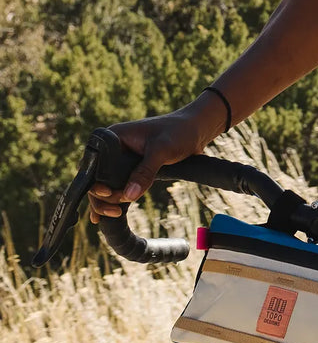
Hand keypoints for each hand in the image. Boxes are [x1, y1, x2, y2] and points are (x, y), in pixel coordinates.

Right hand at [86, 107, 209, 222]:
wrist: (198, 128)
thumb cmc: (180, 131)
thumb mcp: (162, 150)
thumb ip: (145, 171)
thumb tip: (128, 196)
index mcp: (114, 137)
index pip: (93, 163)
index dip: (95, 182)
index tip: (108, 195)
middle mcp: (115, 148)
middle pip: (97, 177)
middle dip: (103, 196)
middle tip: (117, 209)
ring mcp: (124, 159)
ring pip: (107, 184)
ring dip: (109, 200)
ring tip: (117, 212)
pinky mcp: (135, 168)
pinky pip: (121, 185)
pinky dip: (116, 198)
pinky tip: (109, 215)